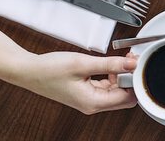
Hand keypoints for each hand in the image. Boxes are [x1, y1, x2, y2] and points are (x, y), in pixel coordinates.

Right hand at [22, 52, 137, 114]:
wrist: (28, 71)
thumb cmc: (49, 69)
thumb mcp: (83, 63)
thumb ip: (110, 64)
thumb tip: (131, 64)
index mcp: (93, 102)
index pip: (127, 98)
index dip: (135, 81)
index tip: (137, 65)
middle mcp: (92, 104)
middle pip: (124, 97)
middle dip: (130, 78)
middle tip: (130, 60)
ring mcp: (88, 99)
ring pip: (115, 91)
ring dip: (121, 76)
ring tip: (121, 59)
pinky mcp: (85, 92)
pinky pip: (105, 87)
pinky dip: (111, 76)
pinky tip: (110, 64)